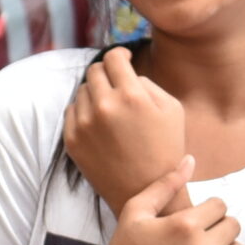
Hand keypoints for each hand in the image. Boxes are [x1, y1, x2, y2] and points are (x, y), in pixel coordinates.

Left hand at [64, 47, 186, 215]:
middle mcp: (104, 106)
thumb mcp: (172, 110)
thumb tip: (127, 72)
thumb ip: (148, 83)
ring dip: (95, 93)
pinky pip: (71, 111)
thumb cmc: (165, 149)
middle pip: (95, 71)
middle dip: (107, 72)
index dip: (120, 53)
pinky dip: (84, 112)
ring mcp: (84, 124)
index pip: (114, 57)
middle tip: (116, 83)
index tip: (123, 57)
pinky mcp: (72, 140)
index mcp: (131, 95)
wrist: (145, 192)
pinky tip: (99, 123)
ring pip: (82, 90)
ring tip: (111, 109)